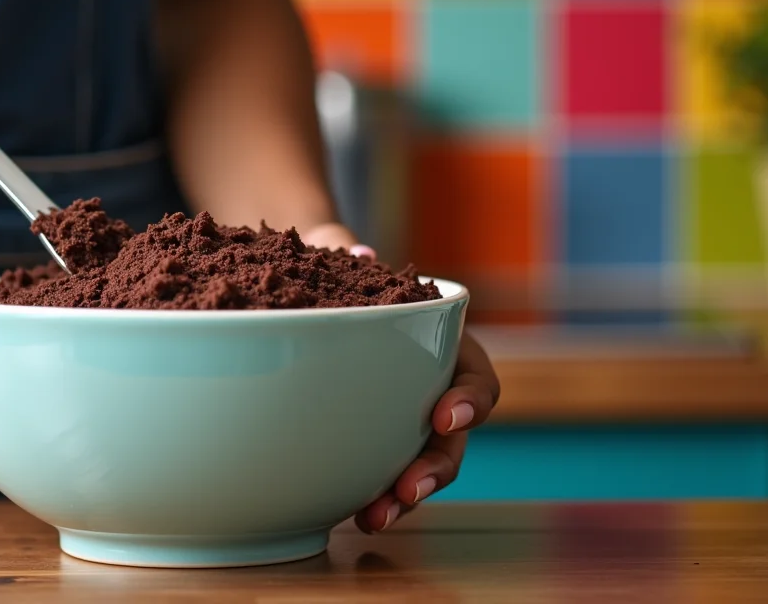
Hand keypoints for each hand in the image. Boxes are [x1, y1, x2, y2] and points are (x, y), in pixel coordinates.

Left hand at [300, 224, 500, 531]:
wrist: (292, 291)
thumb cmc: (325, 267)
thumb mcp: (330, 252)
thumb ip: (340, 249)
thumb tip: (359, 254)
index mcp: (443, 344)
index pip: (475, 377)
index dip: (469, 400)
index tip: (444, 414)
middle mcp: (433, 389)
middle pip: (453, 438)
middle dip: (436, 467)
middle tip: (409, 490)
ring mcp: (404, 421)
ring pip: (421, 467)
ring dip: (405, 497)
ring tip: (375, 518)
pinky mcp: (373, 443)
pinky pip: (382, 478)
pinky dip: (373, 500)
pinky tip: (350, 518)